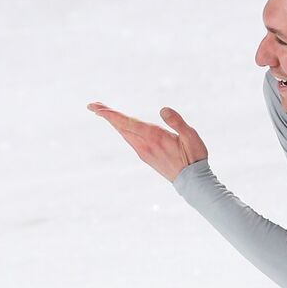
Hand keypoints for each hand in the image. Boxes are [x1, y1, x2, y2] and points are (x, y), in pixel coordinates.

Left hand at [87, 101, 207, 182]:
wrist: (192, 182)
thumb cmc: (194, 157)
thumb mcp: (191, 136)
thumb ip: (177, 122)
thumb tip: (163, 109)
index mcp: (154, 137)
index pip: (127, 123)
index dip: (110, 114)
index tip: (95, 108)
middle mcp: (145, 144)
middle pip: (120, 127)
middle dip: (106, 115)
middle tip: (92, 105)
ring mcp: (144, 152)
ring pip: (123, 133)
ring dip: (113, 122)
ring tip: (103, 112)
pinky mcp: (146, 156)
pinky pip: (129, 139)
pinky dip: (121, 129)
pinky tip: (121, 127)